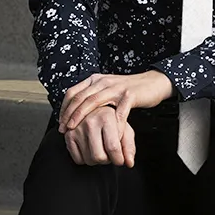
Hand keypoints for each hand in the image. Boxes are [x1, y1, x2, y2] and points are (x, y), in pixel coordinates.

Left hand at [59, 70, 174, 133]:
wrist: (153, 83)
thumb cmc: (128, 91)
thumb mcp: (107, 90)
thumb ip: (93, 97)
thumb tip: (76, 111)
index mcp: (96, 80)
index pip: (73, 92)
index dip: (64, 108)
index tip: (61, 122)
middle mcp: (103, 82)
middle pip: (80, 97)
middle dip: (69, 114)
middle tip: (63, 129)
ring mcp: (116, 88)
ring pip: (93, 101)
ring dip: (81, 117)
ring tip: (76, 130)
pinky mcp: (130, 95)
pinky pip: (118, 111)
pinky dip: (110, 123)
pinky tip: (104, 134)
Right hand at [64, 106, 136, 166]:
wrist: (94, 111)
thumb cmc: (112, 121)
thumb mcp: (125, 130)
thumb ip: (129, 147)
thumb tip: (129, 163)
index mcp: (106, 117)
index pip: (113, 148)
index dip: (118, 159)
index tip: (120, 160)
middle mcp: (90, 122)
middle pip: (99, 157)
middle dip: (107, 160)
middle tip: (109, 153)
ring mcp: (77, 129)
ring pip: (89, 160)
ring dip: (97, 160)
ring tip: (101, 148)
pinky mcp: (68, 136)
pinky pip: (78, 160)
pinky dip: (86, 159)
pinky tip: (90, 149)